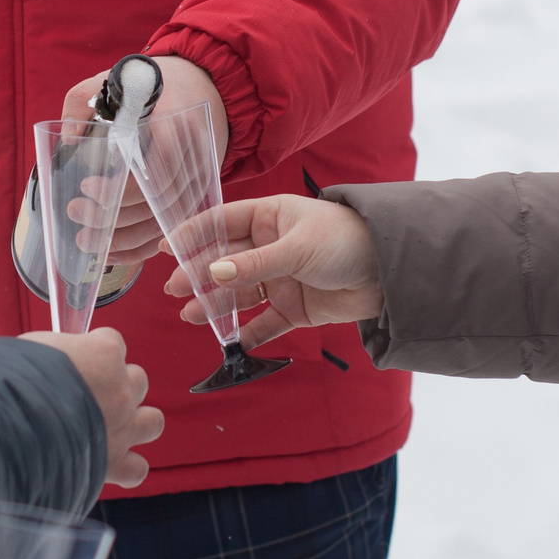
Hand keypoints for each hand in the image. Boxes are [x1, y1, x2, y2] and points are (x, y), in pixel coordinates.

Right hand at [19, 325, 163, 487]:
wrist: (11, 422)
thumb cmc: (14, 379)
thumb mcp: (33, 347)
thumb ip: (54, 352)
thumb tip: (48, 358)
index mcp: (103, 353)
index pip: (112, 341)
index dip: (93, 352)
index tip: (75, 361)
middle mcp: (121, 389)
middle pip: (137, 379)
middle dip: (117, 387)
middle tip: (88, 396)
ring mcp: (122, 427)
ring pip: (152, 421)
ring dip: (136, 422)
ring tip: (109, 427)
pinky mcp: (114, 462)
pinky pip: (137, 468)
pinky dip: (128, 468)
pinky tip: (109, 464)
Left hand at [57, 56, 223, 266]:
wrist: (202, 85)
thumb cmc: (152, 85)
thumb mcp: (115, 79)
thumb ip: (83, 100)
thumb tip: (68, 138)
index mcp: (176, 125)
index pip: (156, 169)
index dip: (122, 188)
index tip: (87, 186)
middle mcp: (194, 158)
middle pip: (157, 203)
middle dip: (113, 217)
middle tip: (75, 212)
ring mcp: (198, 180)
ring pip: (162, 223)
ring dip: (122, 239)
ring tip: (84, 239)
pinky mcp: (195, 197)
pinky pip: (168, 231)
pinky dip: (140, 248)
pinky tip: (111, 253)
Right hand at [162, 194, 383, 350]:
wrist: (391, 271)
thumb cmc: (346, 241)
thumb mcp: (296, 247)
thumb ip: (254, 264)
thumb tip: (213, 272)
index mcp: (270, 217)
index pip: (222, 224)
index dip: (194, 235)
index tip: (167, 249)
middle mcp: (271, 247)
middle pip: (226, 262)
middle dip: (199, 274)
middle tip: (174, 288)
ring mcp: (282, 278)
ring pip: (240, 293)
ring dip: (216, 304)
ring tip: (190, 315)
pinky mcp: (296, 307)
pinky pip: (266, 322)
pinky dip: (249, 332)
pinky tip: (231, 341)